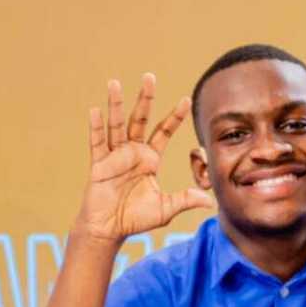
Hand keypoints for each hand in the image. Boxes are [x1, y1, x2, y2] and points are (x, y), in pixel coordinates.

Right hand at [73, 74, 214, 242]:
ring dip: (116, 104)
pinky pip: (97, 142)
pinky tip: (95, 110)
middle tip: (149, 77)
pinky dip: (96, 127)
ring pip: (117, 125)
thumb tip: (210, 201)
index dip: (174, 116)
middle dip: (145, 98)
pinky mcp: (100, 164)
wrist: (109, 229)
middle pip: (140, 119)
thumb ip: (185, 200)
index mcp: (149, 159)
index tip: (186, 99)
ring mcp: (115, 156)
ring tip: (115, 83)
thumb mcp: (165, 208)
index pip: (164, 131)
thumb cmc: (135, 218)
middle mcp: (132, 152)